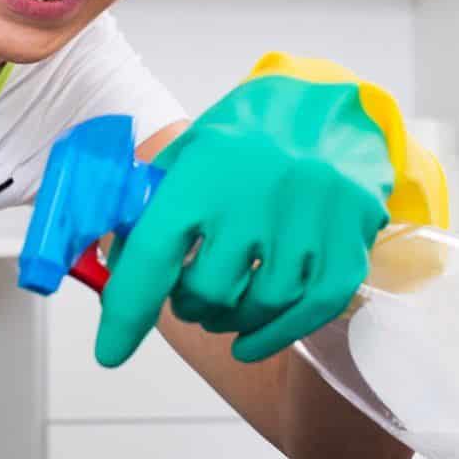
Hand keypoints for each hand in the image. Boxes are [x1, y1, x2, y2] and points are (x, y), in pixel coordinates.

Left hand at [97, 74, 391, 365]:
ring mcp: (309, 221)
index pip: (153, 253)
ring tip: (220, 308)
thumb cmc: (246, 136)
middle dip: (188, 305)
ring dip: (230, 319)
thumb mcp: (188, 154)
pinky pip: (308, 310)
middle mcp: (257, 196)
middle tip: (187, 297)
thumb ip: (148, 207)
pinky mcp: (348, 242)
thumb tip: (110, 266)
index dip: (127, 311)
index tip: (110, 352)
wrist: (328, 107)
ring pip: (257, 306)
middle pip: (207, 291)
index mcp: (205, 171)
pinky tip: (251, 342)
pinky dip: (275, 335)